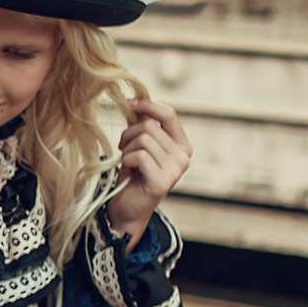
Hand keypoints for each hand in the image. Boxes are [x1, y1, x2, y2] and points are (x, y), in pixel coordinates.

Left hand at [105, 96, 190, 241]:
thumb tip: (135, 99)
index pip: (169, 114)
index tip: (129, 103)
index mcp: (182, 145)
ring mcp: (176, 170)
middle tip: (123, 148)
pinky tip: (129, 171)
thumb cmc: (133, 175)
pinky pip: (139, 156)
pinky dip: (127, 160)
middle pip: (150, 127)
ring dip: (127, 150)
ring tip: (127, 161)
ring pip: (143, 140)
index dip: (148, 105)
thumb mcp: (140, 145)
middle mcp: (184, 157)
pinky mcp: (163, 181)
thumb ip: (143, 125)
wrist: (127, 208)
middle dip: (129, 135)